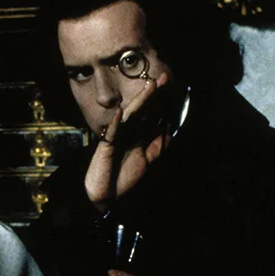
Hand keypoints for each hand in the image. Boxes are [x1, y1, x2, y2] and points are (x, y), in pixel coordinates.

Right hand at [84, 78, 170, 211]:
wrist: (108, 197)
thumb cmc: (124, 180)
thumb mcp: (147, 162)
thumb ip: (156, 148)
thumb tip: (169, 132)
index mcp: (136, 136)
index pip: (149, 115)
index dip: (159, 101)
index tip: (168, 85)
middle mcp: (127, 134)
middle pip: (141, 111)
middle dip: (151, 95)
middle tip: (161, 78)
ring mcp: (116, 139)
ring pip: (128, 117)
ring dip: (138, 102)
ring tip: (148, 88)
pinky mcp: (105, 147)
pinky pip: (111, 133)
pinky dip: (115, 122)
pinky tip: (120, 112)